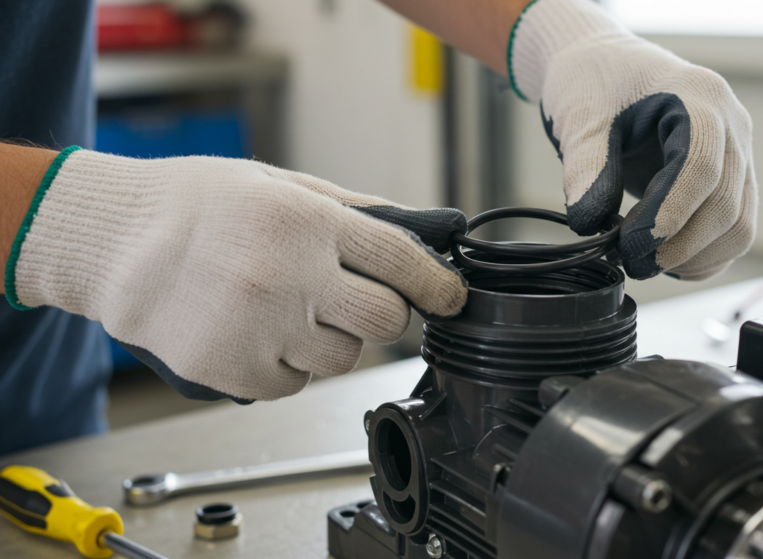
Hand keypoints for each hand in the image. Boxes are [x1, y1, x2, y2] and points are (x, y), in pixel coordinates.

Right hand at [5, 148, 467, 401]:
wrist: (112, 242)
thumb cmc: (193, 206)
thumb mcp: (277, 184)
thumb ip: (349, 211)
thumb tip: (413, 234)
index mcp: (306, 222)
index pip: (401, 260)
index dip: (437, 283)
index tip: (450, 296)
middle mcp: (290, 276)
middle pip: (385, 321)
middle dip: (383, 314)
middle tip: (356, 302)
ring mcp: (261, 328)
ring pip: (343, 359)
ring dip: (330, 340)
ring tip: (287, 310)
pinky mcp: (234, 370)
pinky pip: (295, 384)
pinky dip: (287, 365)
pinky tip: (257, 332)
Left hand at [509, 0, 756, 279]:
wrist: (605, 68)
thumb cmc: (595, 81)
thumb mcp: (580, 116)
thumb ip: (585, 166)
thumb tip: (589, 222)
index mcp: (699, 96)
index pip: (701, 167)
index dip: (671, 214)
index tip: (633, 246)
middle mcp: (731, 124)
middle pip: (727, 203)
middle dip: (680, 244)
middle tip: (632, 263)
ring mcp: (736, 153)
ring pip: (740, 224)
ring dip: (696, 258)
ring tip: (647, 264)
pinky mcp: (730, 179)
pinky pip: (734, 229)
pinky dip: (705, 257)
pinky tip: (668, 262)